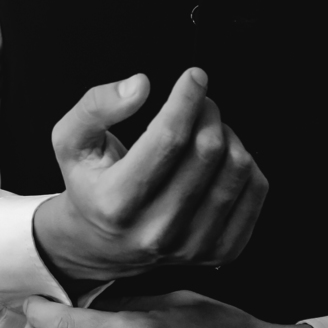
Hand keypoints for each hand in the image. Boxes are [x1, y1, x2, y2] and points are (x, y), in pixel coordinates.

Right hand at [32, 68, 267, 286]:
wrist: (104, 245)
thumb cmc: (91, 183)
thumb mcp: (71, 141)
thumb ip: (96, 106)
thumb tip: (141, 85)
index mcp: (117, 203)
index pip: (168, 139)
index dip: (187, 98)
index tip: (194, 76)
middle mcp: (157, 230)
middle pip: (207, 149)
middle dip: (207, 111)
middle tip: (199, 103)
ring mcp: (193, 246)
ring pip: (237, 167)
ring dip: (227, 134)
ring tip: (207, 131)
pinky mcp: (224, 251)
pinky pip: (257, 188)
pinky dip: (245, 161)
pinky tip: (221, 159)